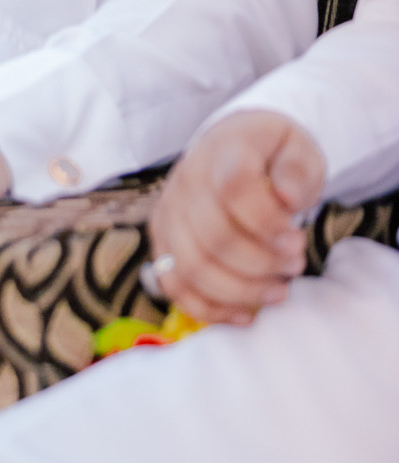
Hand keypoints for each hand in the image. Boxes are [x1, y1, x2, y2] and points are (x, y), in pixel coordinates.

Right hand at [149, 110, 324, 326]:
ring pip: (191, 266)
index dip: (267, 222)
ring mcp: (169, 212)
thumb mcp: (298, 149)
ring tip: (278, 290)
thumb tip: (287, 198)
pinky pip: (174, 284)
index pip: (235, 186)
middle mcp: (187, 179)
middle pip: (213, 236)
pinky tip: (245, 313)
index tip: (296, 239)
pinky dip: (209, 308)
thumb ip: (298, 171)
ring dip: (241, 290)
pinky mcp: (164, 241)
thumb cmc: (271, 156)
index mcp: (224, 150)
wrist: (234, 150)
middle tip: (295, 266)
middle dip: (261, 264)